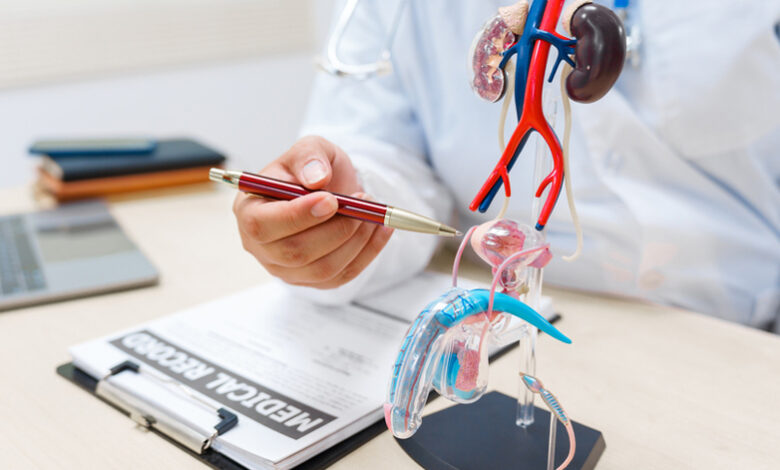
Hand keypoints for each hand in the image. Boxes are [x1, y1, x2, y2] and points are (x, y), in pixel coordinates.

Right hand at [233, 136, 393, 288]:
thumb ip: (309, 157)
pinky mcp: (313, 281)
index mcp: (248, 211)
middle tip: (361, 204)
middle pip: (294, 253)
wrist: (328, 190)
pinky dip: (368, 253)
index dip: (297, 216)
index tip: (331, 200)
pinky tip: (381, 229)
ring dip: (355, 241)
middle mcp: (261, 247)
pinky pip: (342, 276)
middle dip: (335, 229)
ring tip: (373, 213)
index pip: (262, 225)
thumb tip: (317, 178)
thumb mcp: (310, 150)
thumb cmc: (311, 170)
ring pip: (322, 269)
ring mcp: (286, 269)